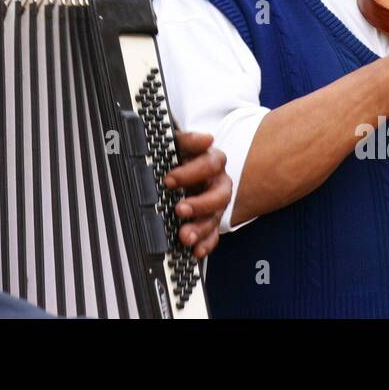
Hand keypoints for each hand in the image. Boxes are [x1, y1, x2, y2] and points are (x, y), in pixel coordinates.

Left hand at [165, 130, 229, 259]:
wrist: (182, 169)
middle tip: (180, 209)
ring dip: (201, 228)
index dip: (190, 172)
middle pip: (219, 195)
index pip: (210, 164)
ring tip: (184, 236)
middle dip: (200, 204)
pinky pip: (213, 236)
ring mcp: (216, 205)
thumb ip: (188, 140)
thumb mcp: (180, 144)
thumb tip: (206, 138)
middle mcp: (218, 184)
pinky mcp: (211, 221)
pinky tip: (195, 251)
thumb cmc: (180, 156)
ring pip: (215, 218)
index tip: (169, 179)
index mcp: (212, 162)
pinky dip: (205, 244)